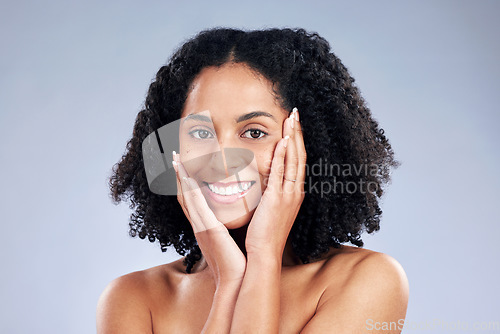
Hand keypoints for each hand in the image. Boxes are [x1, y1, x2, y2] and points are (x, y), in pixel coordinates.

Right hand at [173, 153, 245, 285]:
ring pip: (187, 197)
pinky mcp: (209, 230)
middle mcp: (198, 225)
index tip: (182, 167)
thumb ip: (224, 229)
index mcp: (203, 227)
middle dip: (178, 176)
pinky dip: (191, 192)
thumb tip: (228, 220)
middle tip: (174, 157)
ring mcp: (201, 227)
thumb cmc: (233, 263)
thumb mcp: (226, 242)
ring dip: (181, 178)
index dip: (184, 183)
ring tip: (176, 160)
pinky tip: (188, 178)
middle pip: (183, 195)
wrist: (236, 280)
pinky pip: (197, 207)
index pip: (190, 200)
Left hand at [245, 108, 305, 255]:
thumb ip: (269, 193)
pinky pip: (283, 172)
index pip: (298, 161)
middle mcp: (295, 192)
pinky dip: (285, 155)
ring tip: (292, 117)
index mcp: (294, 193)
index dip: (297, 141)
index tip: (294, 124)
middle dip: (298, 132)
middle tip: (296, 112)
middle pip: (300, 155)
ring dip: (294, 137)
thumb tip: (263, 180)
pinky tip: (284, 139)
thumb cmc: (264, 234)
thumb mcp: (270, 210)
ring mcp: (289, 195)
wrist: (263, 254)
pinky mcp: (278, 199)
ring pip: (294, 160)